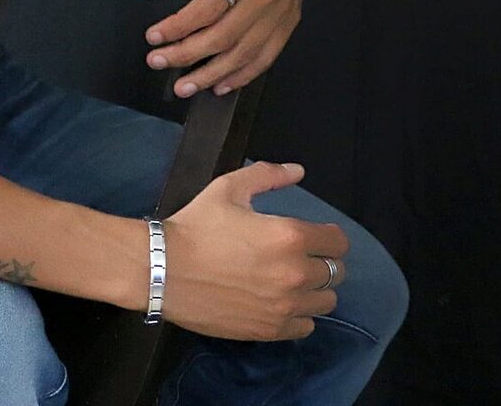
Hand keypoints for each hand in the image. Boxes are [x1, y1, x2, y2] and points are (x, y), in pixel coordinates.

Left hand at [141, 0, 319, 96]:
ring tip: (184, 87)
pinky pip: (266, 57)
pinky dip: (242, 75)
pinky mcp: (289, 22)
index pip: (205, 10)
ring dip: (211, 74)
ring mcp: (281, 13)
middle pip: (223, 37)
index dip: (176, 27)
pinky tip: (220, 84)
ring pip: (244, 54)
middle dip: (186, 55)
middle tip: (157, 62)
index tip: (152, 37)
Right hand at [161, 161, 348, 340]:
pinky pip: (307, 326)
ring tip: (291, 281)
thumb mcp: (227, 189)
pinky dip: (300, 315)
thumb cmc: (195, 226)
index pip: (338, 242)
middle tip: (298, 257)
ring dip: (315, 289)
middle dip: (322, 261)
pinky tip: (281, 303)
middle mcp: (295, 273)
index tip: (315, 236)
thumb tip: (298, 170)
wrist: (163, 269)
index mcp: (290, 236)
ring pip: (326, 301)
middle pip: (336, 272)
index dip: (329, 236)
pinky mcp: (271, 330)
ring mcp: (285, 306)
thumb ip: (267, 176)